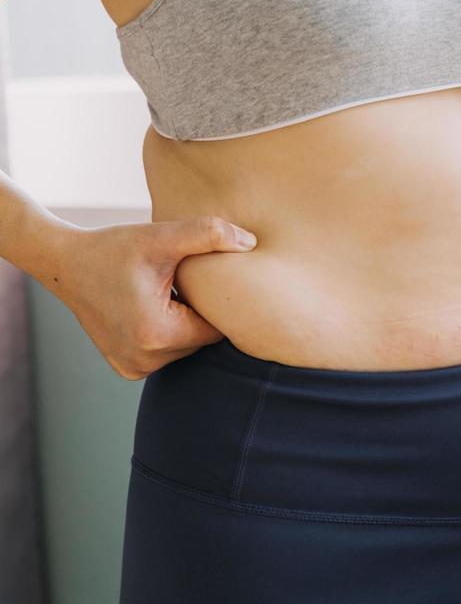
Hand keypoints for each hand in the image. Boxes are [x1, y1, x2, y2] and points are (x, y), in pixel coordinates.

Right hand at [53, 216, 257, 378]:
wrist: (67, 263)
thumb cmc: (115, 247)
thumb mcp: (162, 236)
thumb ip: (208, 234)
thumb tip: (250, 243)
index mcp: (157, 335)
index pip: (215, 327)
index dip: (215, 301)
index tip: (205, 278)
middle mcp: (144, 362)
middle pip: (200, 339)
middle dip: (198, 311)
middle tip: (182, 280)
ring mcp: (133, 369)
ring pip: (184, 346)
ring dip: (182, 321)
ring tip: (166, 291)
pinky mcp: (127, 368)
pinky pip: (165, 351)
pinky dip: (165, 331)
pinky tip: (153, 305)